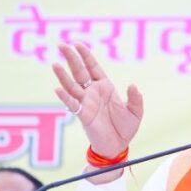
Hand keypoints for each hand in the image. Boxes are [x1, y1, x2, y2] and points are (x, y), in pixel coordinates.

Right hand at [53, 43, 142, 158]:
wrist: (118, 146)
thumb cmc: (126, 127)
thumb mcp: (135, 112)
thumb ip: (135, 98)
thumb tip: (133, 85)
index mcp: (105, 87)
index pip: (93, 67)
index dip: (85, 55)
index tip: (77, 43)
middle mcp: (93, 92)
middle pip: (79, 72)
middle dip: (71, 58)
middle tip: (61, 45)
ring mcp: (86, 103)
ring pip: (72, 86)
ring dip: (63, 76)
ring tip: (55, 64)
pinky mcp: (83, 115)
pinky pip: (72, 105)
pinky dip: (65, 97)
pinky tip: (58, 89)